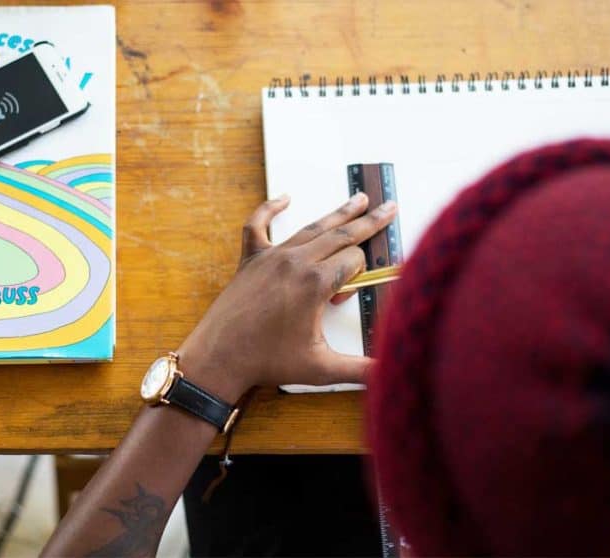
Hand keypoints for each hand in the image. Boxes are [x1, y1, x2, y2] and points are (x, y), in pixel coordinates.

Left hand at [178, 192, 397, 400]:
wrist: (220, 357)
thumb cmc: (267, 362)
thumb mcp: (320, 369)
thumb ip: (360, 370)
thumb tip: (389, 374)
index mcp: (315, 284)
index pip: (354, 262)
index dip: (360, 277)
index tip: (346, 297)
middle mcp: (296, 262)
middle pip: (341, 234)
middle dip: (369, 221)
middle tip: (389, 206)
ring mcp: (272, 257)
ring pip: (311, 228)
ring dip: (337, 213)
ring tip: (358, 199)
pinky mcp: (251, 259)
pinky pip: (258, 225)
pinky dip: (270, 209)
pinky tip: (284, 198)